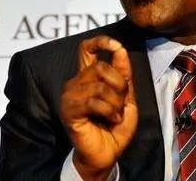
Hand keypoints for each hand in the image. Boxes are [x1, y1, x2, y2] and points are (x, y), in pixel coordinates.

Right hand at [60, 36, 137, 179]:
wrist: (107, 154)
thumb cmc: (114, 127)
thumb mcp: (126, 97)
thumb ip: (123, 75)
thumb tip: (120, 50)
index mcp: (88, 77)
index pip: (86, 49)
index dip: (100, 42)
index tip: (116, 46)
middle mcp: (76, 82)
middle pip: (101, 67)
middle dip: (120, 85)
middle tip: (121, 102)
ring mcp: (70, 95)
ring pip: (100, 85)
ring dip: (115, 102)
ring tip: (115, 115)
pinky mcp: (69, 110)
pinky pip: (94, 101)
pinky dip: (109, 111)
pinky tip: (111, 119)